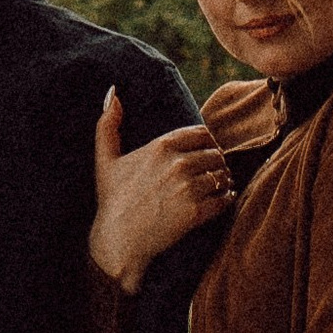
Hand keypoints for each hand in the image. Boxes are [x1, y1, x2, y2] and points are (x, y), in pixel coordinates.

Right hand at [91, 89, 233, 293]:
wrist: (118, 240)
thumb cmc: (112, 199)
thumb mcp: (105, 159)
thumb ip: (108, 124)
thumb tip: (112, 92)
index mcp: (161, 147)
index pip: (201, 133)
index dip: (206, 142)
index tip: (203, 151)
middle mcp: (177, 164)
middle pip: (215, 154)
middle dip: (216, 162)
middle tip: (214, 170)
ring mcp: (188, 189)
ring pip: (222, 175)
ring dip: (223, 180)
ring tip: (219, 184)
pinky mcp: (196, 213)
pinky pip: (224, 199)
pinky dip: (226, 198)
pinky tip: (221, 199)